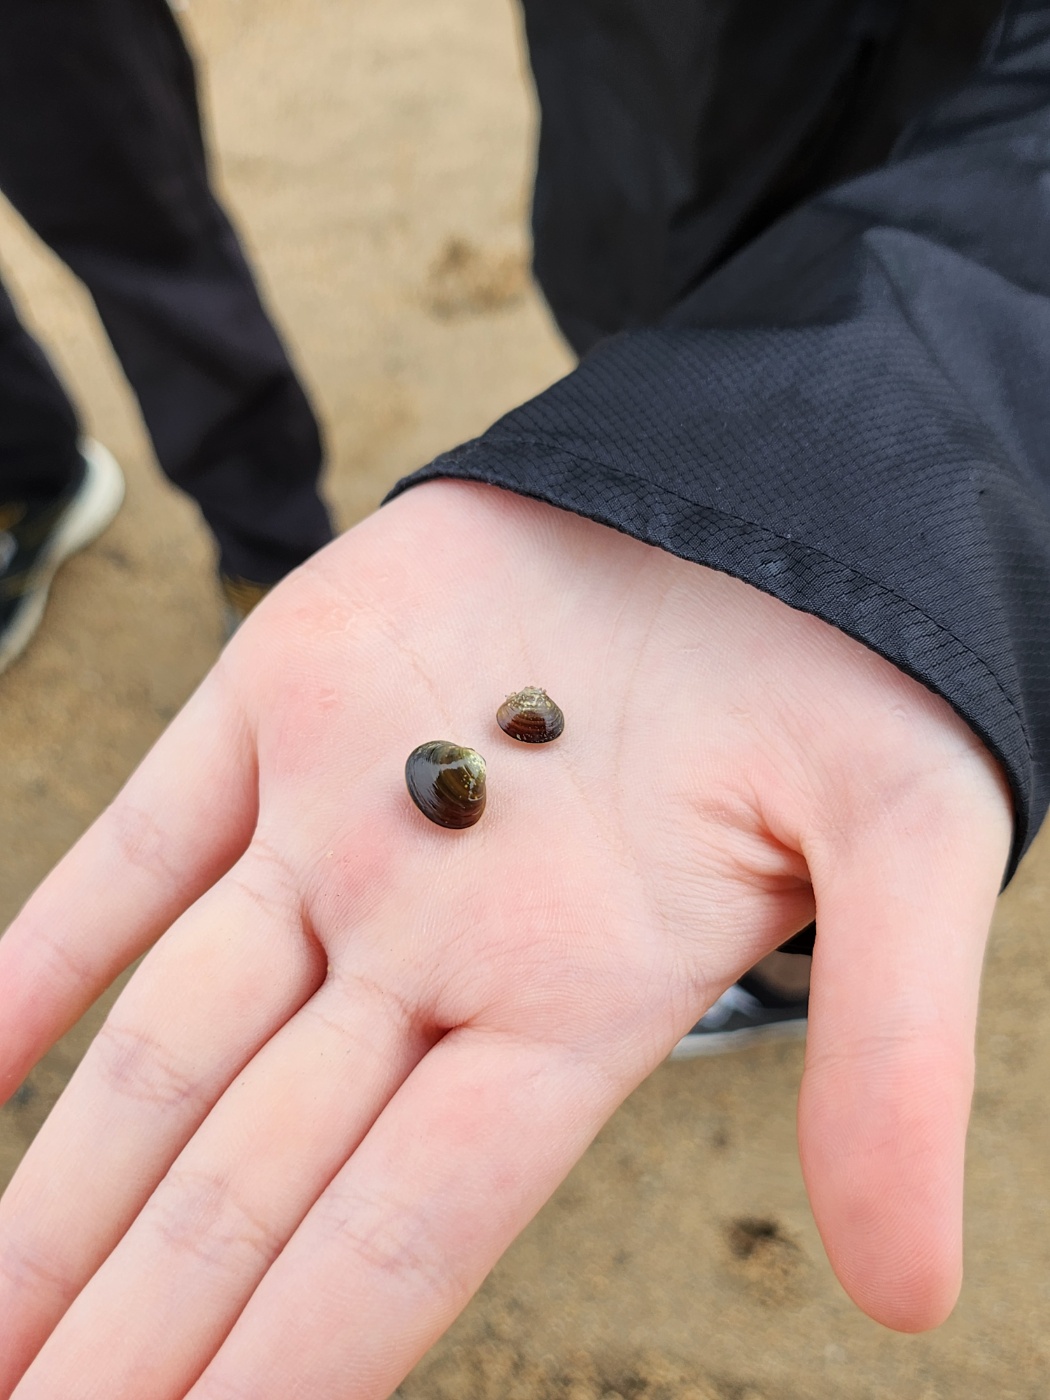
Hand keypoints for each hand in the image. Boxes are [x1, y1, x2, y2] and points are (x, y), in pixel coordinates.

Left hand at [0, 481, 1011, 1397]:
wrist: (758, 495)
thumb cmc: (849, 672)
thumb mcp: (908, 845)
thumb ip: (896, 1054)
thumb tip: (916, 1291)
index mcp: (572, 1002)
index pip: (398, 1238)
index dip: (283, 1367)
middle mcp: (433, 946)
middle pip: (250, 1180)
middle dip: (131, 1324)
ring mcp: (342, 827)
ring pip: (168, 1045)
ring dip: (55, 1189)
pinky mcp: (281, 703)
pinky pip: (131, 851)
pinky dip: (31, 954)